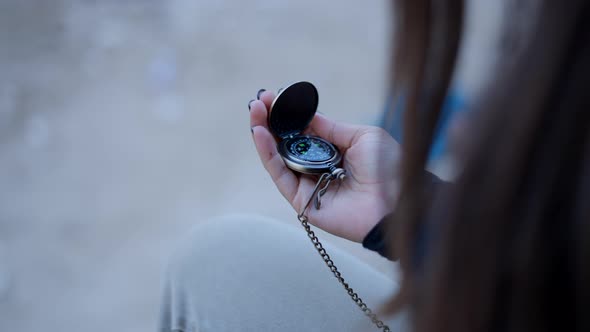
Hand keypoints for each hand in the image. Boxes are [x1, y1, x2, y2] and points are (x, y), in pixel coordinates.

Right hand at [250, 90, 401, 241]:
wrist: (397, 201)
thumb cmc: (388, 168)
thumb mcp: (361, 136)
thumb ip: (331, 127)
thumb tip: (306, 116)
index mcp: (334, 151)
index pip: (303, 132)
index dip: (287, 115)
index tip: (272, 96)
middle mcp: (318, 167)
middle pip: (286, 144)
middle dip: (270, 121)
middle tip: (258, 101)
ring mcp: (308, 184)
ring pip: (277, 158)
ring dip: (263, 134)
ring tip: (255, 112)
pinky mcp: (301, 201)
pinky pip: (280, 175)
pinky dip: (268, 155)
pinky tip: (261, 134)